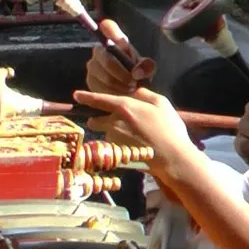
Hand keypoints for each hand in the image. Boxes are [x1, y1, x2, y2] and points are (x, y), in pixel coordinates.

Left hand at [73, 88, 197, 166]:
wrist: (172, 157)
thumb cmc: (169, 128)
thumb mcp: (162, 103)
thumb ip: (144, 94)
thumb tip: (133, 91)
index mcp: (124, 107)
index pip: (98, 99)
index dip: (86, 97)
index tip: (76, 95)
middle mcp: (113, 122)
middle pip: (95, 121)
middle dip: (100, 121)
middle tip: (117, 124)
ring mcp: (113, 140)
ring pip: (105, 135)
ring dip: (113, 135)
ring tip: (133, 139)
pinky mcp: (115, 154)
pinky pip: (112, 147)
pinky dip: (120, 146)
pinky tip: (135, 148)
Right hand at [84, 19, 156, 94]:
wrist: (132, 86)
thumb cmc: (139, 71)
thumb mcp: (148, 67)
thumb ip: (146, 66)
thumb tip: (136, 73)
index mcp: (114, 40)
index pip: (109, 28)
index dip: (108, 28)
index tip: (105, 25)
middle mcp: (99, 50)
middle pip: (109, 62)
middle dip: (124, 76)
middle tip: (134, 83)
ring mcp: (92, 65)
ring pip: (106, 78)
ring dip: (120, 86)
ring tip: (130, 89)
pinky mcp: (90, 80)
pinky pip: (101, 88)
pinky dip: (114, 93)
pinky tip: (122, 93)